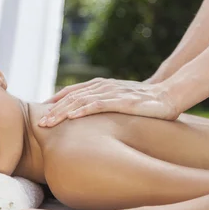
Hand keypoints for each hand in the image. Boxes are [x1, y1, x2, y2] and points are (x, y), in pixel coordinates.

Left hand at [39, 78, 179, 127]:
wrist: (170, 95)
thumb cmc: (146, 101)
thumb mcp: (122, 102)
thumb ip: (106, 105)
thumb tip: (91, 119)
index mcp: (102, 86)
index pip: (73, 92)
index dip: (56, 101)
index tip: (42, 113)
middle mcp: (105, 86)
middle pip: (72, 97)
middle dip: (54, 110)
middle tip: (38, 124)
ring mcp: (113, 93)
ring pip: (81, 100)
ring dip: (62, 112)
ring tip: (48, 122)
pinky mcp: (123, 101)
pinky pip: (99, 105)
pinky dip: (83, 110)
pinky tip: (72, 117)